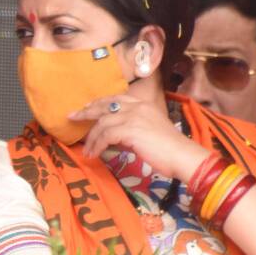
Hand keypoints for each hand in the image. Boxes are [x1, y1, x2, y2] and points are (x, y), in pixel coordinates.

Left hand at [69, 94, 208, 180]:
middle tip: (72, 117)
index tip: (86, 109)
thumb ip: (134, 127)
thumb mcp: (151, 131)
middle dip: (86, 112)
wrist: (183, 155)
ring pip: (102, 123)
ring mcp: (133, 117)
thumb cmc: (170, 148)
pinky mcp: (130, 130)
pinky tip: (94, 154)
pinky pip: (106, 136)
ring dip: (91, 138)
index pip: (115, 99)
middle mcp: (137, 106)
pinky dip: (97, 146)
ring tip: (86, 150)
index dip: (98, 103)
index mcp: (143, 104)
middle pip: (104, 105)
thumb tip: (115, 136)